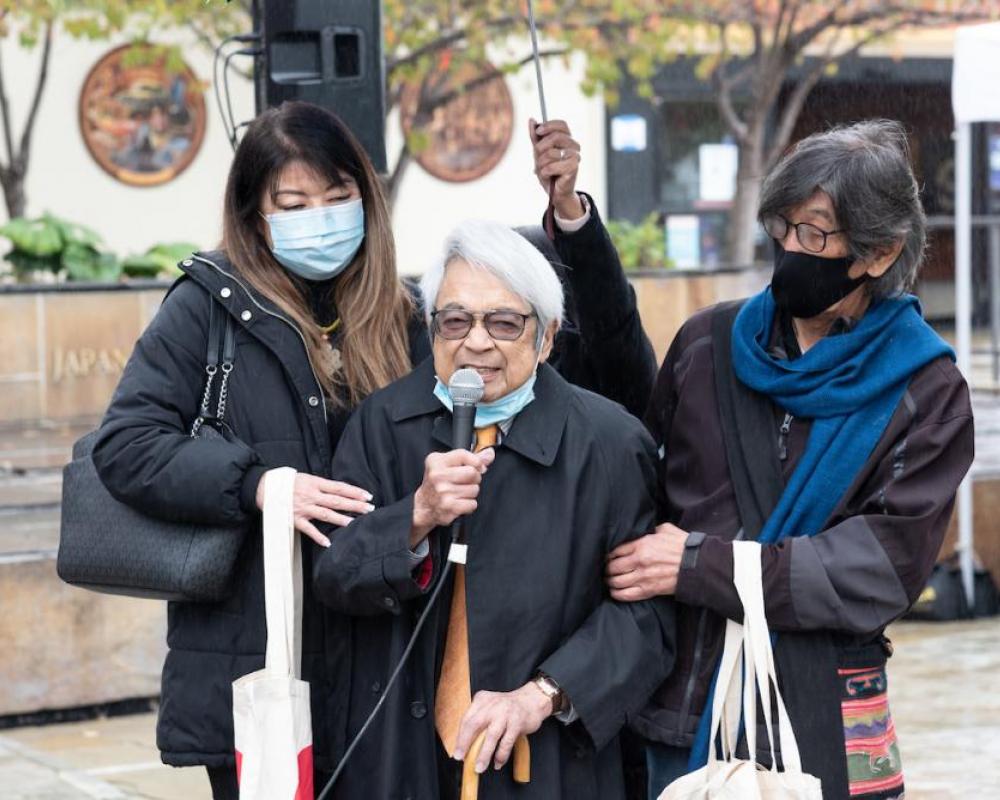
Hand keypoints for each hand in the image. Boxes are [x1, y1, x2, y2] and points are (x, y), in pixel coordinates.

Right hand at [255, 470, 373, 546]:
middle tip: (369, 509)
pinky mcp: (294, 519)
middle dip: (354, 505)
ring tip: (354, 523)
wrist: (264, 487)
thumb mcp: (306, 478)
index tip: (367, 496)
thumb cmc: (288, 482)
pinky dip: (317, 536)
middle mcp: (310, 495)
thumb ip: (321, 485)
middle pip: (336, 500)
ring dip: (340, 519)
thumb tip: (340, 491)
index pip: (339, 487)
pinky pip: (308, 529)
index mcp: (314, 483)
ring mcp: (303, 508)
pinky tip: (328, 543)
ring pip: (325, 514)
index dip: (354, 491)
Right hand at [411, 448, 494, 541]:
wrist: (424, 505)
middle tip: (465, 481)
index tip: (478, 466)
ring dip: (471, 492)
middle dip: (474, 478)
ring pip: (474, 489)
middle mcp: (437, 476)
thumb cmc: (437, 483)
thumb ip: (470, 457)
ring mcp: (443, 492)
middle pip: (472, 472)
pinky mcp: (449, 507)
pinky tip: (459, 502)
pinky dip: (469, 505)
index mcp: (436, 461)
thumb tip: (489, 453)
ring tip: (459, 493)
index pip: (463, 455)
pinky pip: (472, 504)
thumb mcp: (448, 464)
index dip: (476, 461)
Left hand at [453, 683, 550, 772]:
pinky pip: (507, 742)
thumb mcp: (490, 706)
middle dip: (465, 743)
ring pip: (491, 736)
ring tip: (479, 767)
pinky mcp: (517, 723)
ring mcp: (505, 713)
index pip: (466, 719)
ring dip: (484, 754)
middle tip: (462, 758)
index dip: (460, 737)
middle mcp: (492, 704)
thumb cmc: (507, 708)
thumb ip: (478, 719)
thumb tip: (465, 744)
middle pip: (474, 724)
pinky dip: (501, 755)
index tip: (457, 752)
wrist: (532, 700)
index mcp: (482, 700)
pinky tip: (498, 763)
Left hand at [529, 118, 584, 219]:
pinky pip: (552, 166)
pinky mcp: (574, 168)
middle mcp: (574, 146)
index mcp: (567, 139)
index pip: (562, 124)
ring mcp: (576, 156)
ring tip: (544, 169)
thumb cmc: (548, 170)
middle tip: (538, 155)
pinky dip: (545, 172)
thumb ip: (535, 137)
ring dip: (542, 163)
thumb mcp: (538, 152)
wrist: (554, 190)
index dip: (549, 126)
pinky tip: (548, 175)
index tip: (538, 132)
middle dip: (541, 147)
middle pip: (556, 137)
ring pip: (552, 153)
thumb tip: (531, 119)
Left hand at [606, 523, 689, 599]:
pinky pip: (626, 595)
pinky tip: (615, 592)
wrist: (698, 565)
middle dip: (607, 569)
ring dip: (610, 581)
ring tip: (609, 580)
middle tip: (606, 570)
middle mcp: (639, 560)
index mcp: (642, 544)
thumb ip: (650, 530)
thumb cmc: (683, 546)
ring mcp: (643, 577)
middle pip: (612, 567)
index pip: (615, 550)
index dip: (608, 555)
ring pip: (616, 581)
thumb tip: (642, 530)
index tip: (607, 557)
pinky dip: (617, 594)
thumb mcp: (665, 530)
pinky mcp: (649, 590)